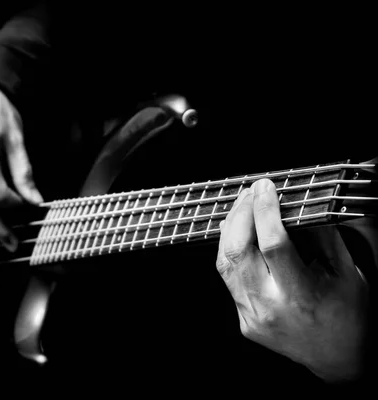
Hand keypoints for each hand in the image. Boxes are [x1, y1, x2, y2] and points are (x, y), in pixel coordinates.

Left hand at [216, 178, 368, 382]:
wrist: (339, 359)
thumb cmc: (349, 316)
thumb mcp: (347, 273)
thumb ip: (322, 237)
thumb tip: (298, 204)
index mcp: (301, 296)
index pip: (272, 244)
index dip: (264, 210)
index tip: (265, 188)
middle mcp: (270, 307)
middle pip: (237, 251)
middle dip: (241, 213)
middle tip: (252, 192)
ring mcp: (252, 316)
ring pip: (225, 263)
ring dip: (230, 229)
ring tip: (243, 206)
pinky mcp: (243, 320)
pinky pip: (229, 279)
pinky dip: (230, 251)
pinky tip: (237, 234)